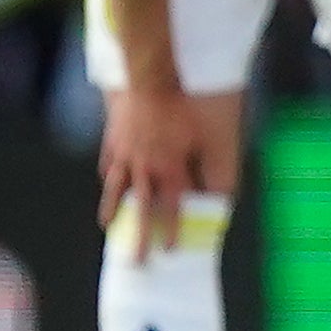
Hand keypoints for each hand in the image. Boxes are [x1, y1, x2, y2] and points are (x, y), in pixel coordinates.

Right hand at [95, 81, 228, 257]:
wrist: (151, 70)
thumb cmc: (191, 99)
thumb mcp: (219, 133)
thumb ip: (220, 166)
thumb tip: (223, 195)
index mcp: (169, 166)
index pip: (173, 207)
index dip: (173, 230)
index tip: (170, 252)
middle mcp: (143, 164)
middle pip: (140, 206)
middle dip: (138, 235)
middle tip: (133, 259)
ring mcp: (124, 149)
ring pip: (117, 186)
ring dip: (114, 208)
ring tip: (108, 224)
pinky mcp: (114, 133)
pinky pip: (109, 161)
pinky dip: (109, 175)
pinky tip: (108, 181)